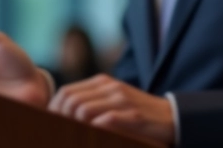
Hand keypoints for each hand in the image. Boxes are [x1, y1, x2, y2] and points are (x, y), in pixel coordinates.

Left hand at [49, 74, 174, 145]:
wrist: (172, 117)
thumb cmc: (138, 114)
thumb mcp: (114, 103)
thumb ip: (92, 104)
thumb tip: (63, 118)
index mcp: (102, 82)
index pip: (66, 92)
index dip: (54, 110)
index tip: (50, 127)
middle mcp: (110, 87)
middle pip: (70, 100)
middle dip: (59, 119)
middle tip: (58, 135)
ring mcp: (122, 99)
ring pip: (84, 110)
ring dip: (74, 127)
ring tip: (73, 138)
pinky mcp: (133, 115)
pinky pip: (105, 121)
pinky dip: (94, 132)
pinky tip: (91, 139)